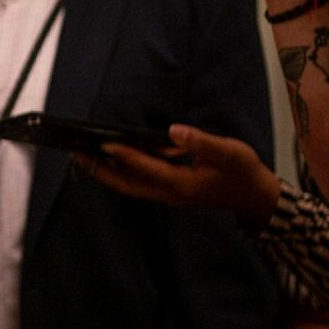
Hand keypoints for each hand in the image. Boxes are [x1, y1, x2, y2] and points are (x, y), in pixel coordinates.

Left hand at [87, 124, 282, 225]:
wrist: (254, 197)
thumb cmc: (243, 172)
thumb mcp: (230, 152)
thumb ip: (202, 142)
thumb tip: (175, 131)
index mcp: (183, 185)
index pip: (147, 169)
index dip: (125, 156)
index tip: (103, 144)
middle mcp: (169, 194)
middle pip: (126, 184)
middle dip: (100, 169)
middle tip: (75, 151)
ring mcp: (166, 195)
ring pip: (127, 186)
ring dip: (104, 171)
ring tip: (81, 153)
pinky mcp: (167, 192)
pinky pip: (135, 184)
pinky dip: (118, 172)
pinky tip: (106, 158)